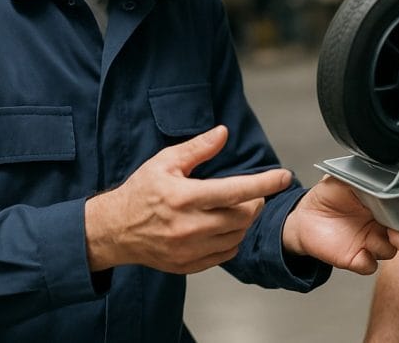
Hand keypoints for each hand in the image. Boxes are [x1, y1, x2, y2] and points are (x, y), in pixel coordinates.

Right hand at [85, 125, 291, 273]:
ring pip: (237, 236)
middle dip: (254, 202)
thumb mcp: (165, 162)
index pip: (235, 191)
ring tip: (234, 208)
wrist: (114, 230)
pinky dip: (232, 239)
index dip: (264, 183)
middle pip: (242, 217)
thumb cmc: (140, 192)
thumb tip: (223, 132)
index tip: (283, 176)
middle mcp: (188, 227)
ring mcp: (188, 249)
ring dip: (244, 221)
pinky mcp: (188, 265)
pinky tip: (222, 226)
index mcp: (184, 197)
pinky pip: (225, 253)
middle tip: (249, 194)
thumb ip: (197, 148)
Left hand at [282, 176, 397, 274]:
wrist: (305, 216)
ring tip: (374, 236)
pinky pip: (369, 265)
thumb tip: (376, 174)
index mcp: (380, 204)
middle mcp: (378, 224)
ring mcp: (368, 242)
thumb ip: (361, 177)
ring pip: (390, 250)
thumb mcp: (343, 179)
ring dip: (385, 245)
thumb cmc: (327, 195)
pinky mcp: (355, 258)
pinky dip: (367, 261)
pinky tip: (360, 251)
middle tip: (392, 222)